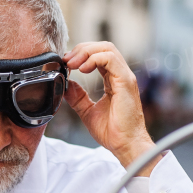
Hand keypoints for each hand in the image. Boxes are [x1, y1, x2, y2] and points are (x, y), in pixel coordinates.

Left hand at [64, 42, 160, 175]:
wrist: (125, 145)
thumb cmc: (113, 132)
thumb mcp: (88, 111)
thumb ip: (77, 97)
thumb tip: (66, 84)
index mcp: (113, 80)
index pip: (99, 55)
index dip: (81, 54)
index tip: (66, 63)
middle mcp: (120, 75)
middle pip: (103, 47)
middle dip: (82, 49)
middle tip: (67, 60)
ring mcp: (125, 77)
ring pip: (107, 48)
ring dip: (86, 52)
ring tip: (73, 64)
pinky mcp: (126, 81)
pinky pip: (110, 59)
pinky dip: (94, 59)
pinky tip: (83, 69)